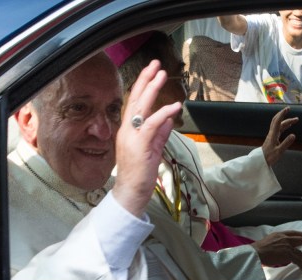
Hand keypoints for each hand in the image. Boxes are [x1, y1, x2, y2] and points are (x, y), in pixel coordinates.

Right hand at [114, 60, 180, 216]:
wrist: (131, 193)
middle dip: (146, 79)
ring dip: (152, 89)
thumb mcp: (153, 149)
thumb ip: (160, 133)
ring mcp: (131, 136)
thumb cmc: (140, 174)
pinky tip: (174, 106)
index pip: (135, 103)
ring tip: (162, 75)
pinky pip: (152, 125)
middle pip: (135, 99)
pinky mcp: (139, 145)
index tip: (152, 71)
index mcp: (129, 130)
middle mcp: (127, 130)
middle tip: (156, 64)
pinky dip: (163, 113)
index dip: (143, 85)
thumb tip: (169, 119)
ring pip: (141, 107)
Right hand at [250, 231, 301, 269]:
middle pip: (300, 240)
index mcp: (279, 234)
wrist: (257, 252)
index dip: (300, 234)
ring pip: (300, 252)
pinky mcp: (288, 255)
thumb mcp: (268, 240)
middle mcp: (285, 239)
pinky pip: (297, 260)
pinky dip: (301, 265)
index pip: (292, 233)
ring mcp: (287, 247)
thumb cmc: (258, 248)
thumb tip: (278, 246)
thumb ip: (275, 241)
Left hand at [262, 107, 297, 165]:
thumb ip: (286, 143)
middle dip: (283, 114)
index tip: (287, 109)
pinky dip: (284, 126)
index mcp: (273, 135)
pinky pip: (279, 129)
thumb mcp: (279, 151)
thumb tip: (293, 135)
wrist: (261, 161)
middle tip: (289, 110)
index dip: (282, 114)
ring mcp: (272, 136)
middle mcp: (272, 133)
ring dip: (286, 121)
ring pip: (279, 125)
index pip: (277, 121)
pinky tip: (288, 127)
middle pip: (277, 121)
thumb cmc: (269, 157)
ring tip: (295, 120)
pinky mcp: (273, 138)